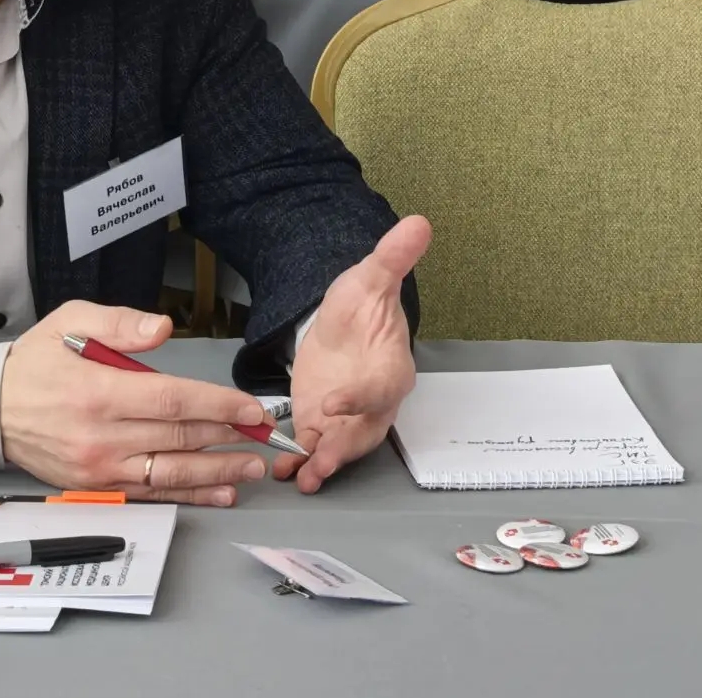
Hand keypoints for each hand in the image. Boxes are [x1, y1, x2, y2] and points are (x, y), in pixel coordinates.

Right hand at [0, 302, 272, 505]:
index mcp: (99, 392)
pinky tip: (218, 491)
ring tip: (252, 468)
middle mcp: (101, 436)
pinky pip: (151, 494)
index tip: (251, 409)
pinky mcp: (96, 487)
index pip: (172, 400)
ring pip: (171, 473)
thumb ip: (120, 323)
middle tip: (265, 436)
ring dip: (218, 472)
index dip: (218, 405)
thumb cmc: (35, 362)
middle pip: (179, 438)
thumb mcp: (71, 321)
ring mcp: (99, 468)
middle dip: (229, 437)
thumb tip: (162, 327)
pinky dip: (189, 495)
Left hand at [277, 216, 431, 492]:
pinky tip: (282, 471)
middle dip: (342, 450)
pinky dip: (301, 462)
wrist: (342, 321)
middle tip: (322, 464)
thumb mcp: (371, 277)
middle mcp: (373, 400)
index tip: (334, 404)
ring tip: (302, 478)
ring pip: (341, 447)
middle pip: (364, 431)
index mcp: (391, 367)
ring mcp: (348, 416)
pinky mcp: (323, 423)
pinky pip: (316, 448)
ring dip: (322, 464)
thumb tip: (419, 223)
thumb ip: (393, 256)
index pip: (380, 387)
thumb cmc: (362, 304)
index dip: (361, 398)